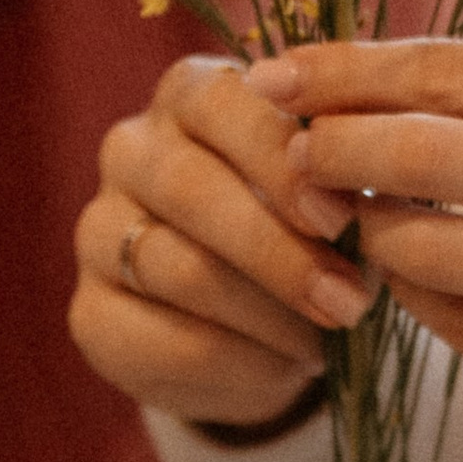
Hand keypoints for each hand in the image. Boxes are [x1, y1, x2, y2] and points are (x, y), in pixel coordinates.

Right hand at [71, 52, 376, 431]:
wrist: (259, 321)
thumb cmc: (310, 226)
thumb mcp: (332, 192)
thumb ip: (340, 182)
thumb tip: (371, 207)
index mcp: (190, 95)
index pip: (221, 103)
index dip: (280, 161)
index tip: (340, 219)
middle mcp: (131, 149)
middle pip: (190, 190)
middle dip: (279, 252)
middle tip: (347, 300)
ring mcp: (98, 230)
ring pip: (176, 268)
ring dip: (267, 312)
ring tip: (332, 333)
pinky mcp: (91, 312)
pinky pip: (162, 339)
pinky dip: (240, 360)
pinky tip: (289, 366)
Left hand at [258, 37, 462, 423]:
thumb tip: (364, 78)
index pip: (446, 72)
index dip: (344, 71)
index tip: (274, 74)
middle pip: (420, 155)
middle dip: (330, 149)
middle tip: (287, 152)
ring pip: (427, 248)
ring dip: (370, 231)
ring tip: (355, 218)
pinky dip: (419, 298)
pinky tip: (409, 277)